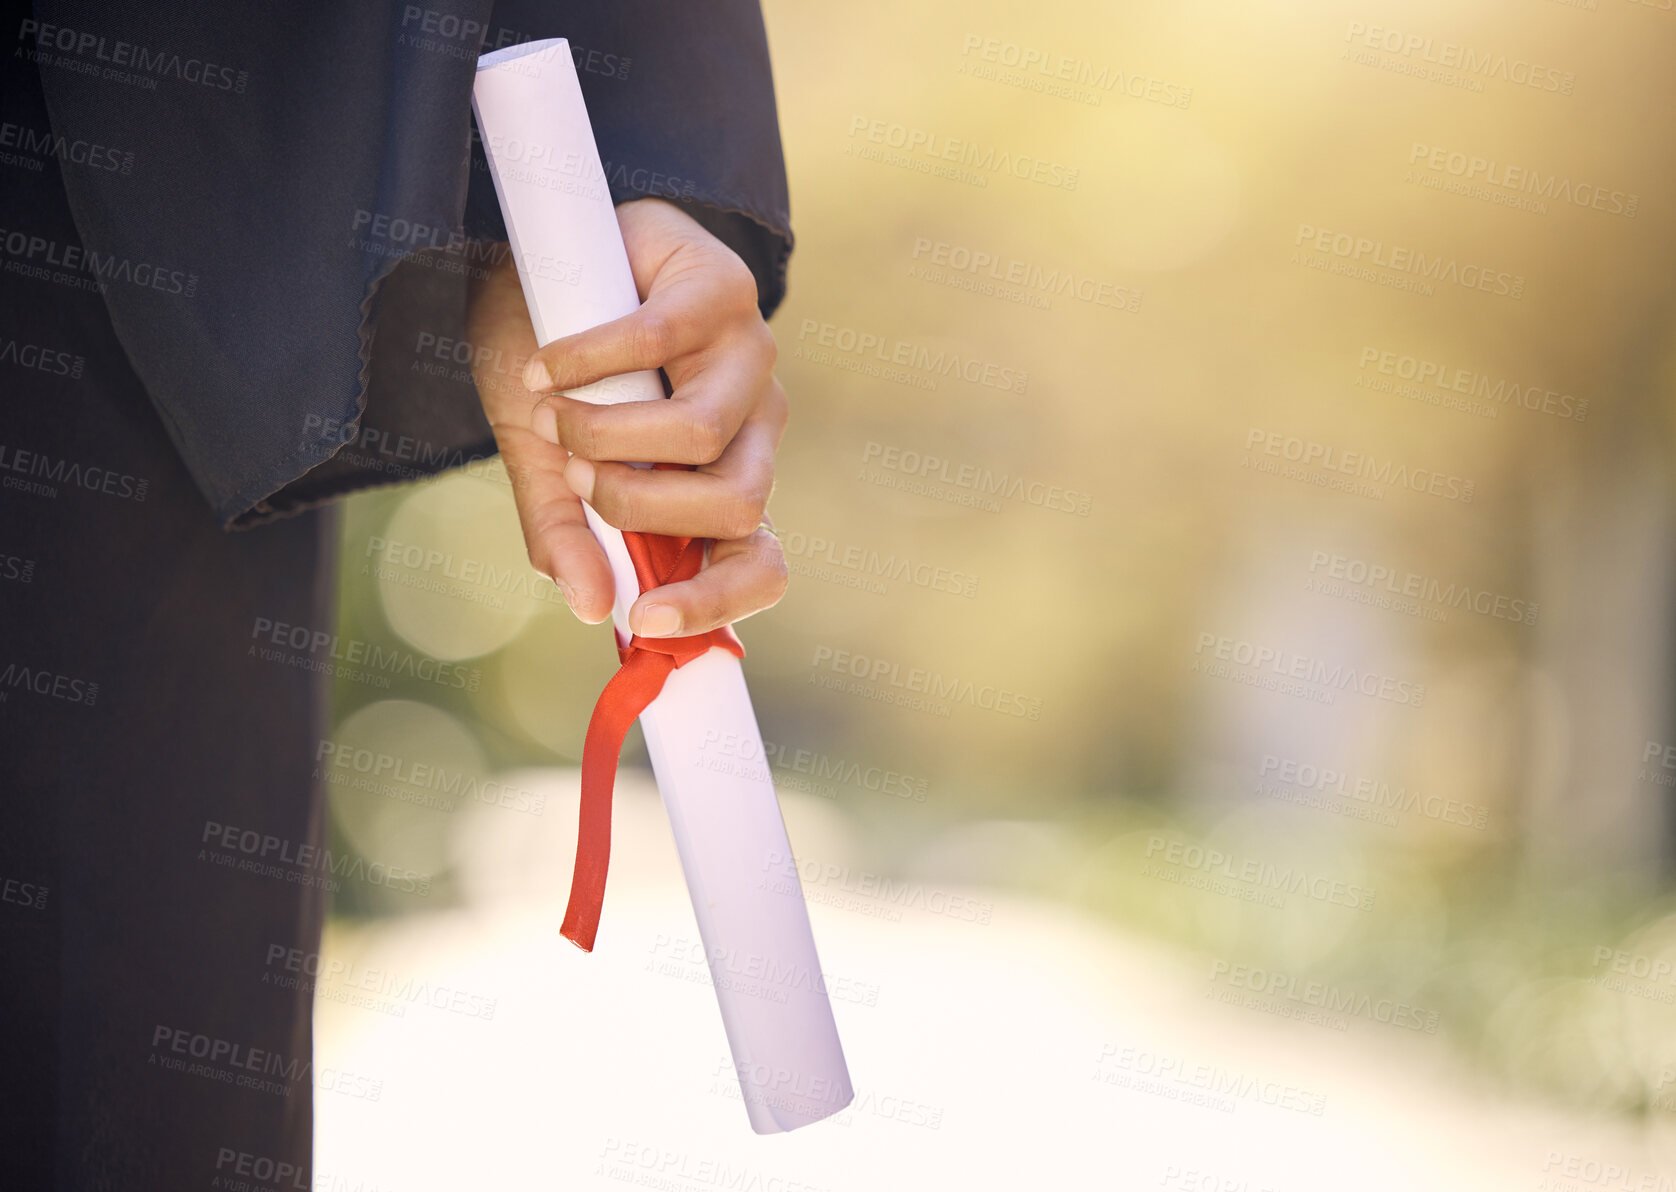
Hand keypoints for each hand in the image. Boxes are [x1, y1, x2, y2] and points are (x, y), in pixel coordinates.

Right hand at [465, 198, 788, 636]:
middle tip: (573, 475)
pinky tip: (546, 363)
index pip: (760, 565)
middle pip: (736, 506)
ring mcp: (748, 356)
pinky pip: (658, 341)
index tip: (645, 619)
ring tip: (549, 410)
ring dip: (604, 433)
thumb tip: (592, 610)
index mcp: (723, 483)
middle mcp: (752, 429)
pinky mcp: (722, 287)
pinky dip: (584, 360)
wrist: (544, 257)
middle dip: (637, 505)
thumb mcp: (546, 461)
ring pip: (702, 434)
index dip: (717, 603)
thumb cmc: (553, 370)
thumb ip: (567, 533)